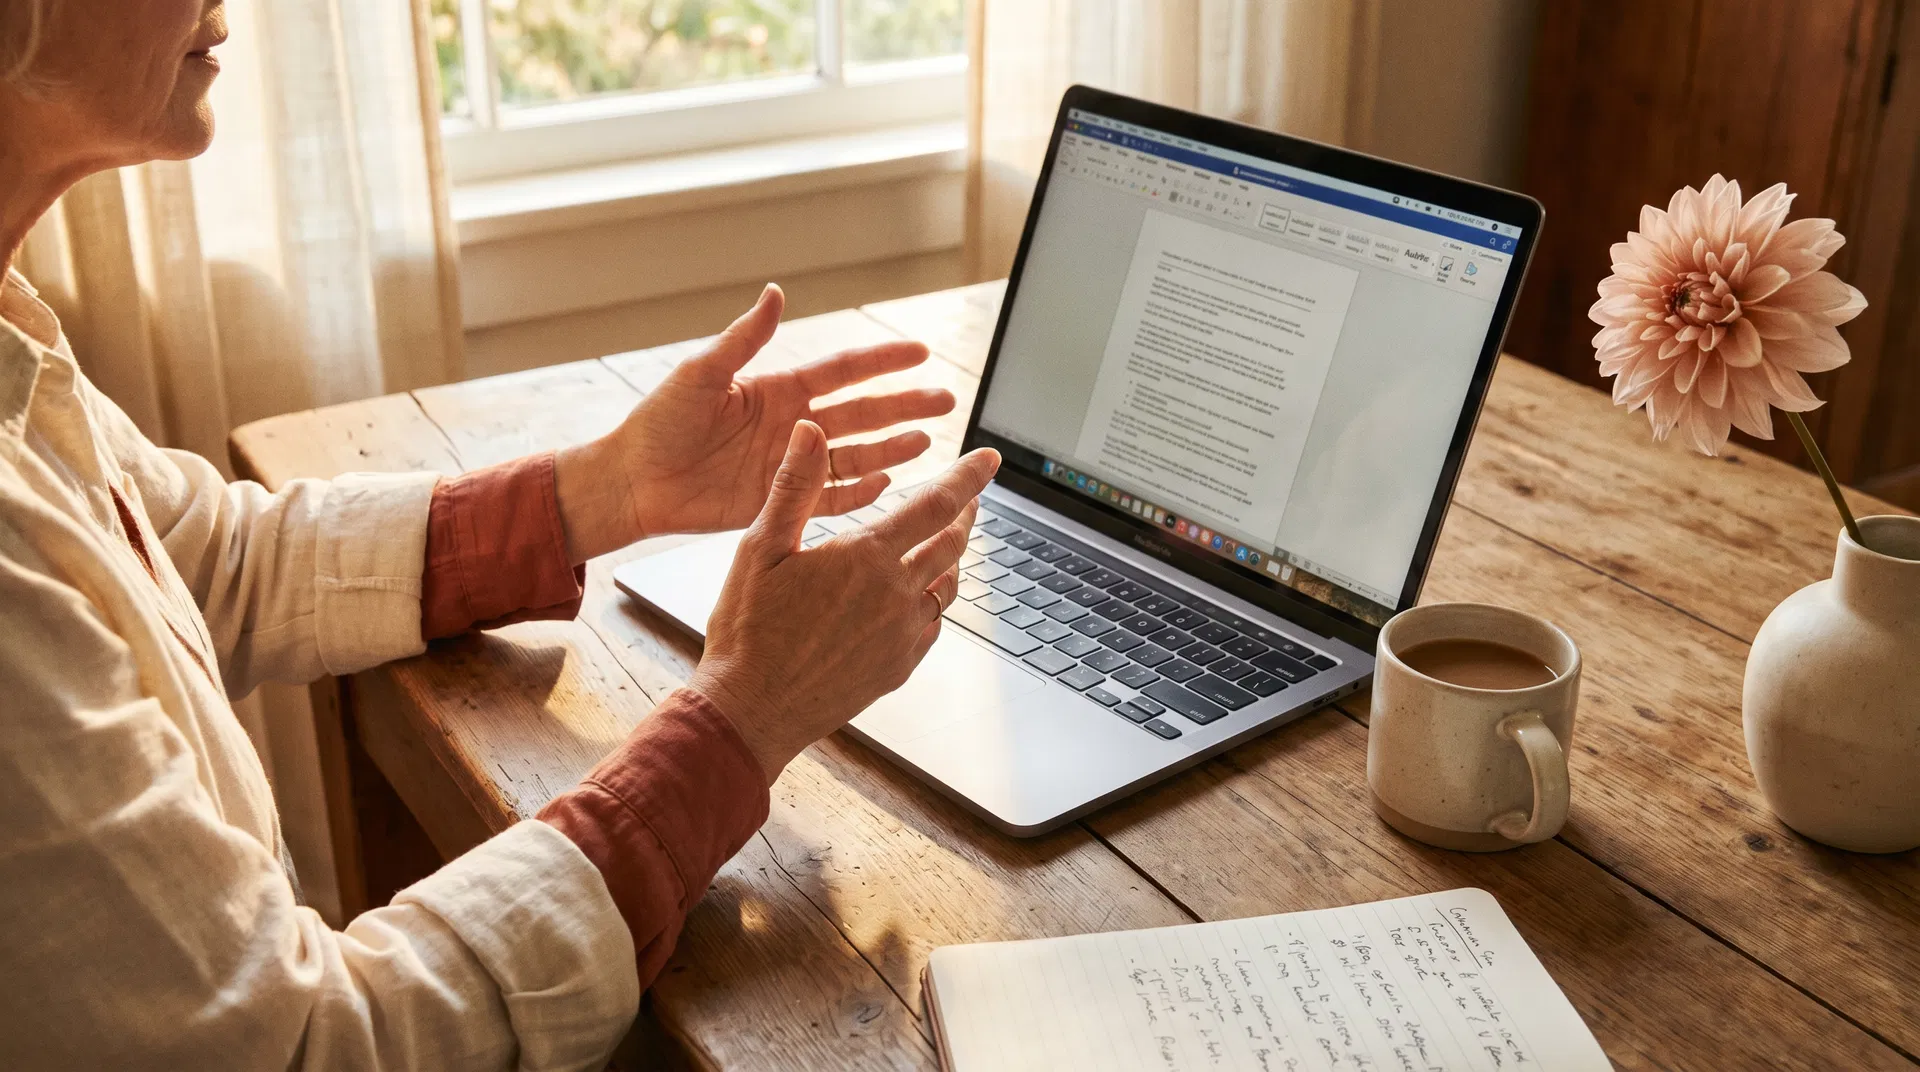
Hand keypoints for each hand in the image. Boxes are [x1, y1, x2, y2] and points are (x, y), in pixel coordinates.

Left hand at [553, 284, 955, 561]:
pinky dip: (860, 493)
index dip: (883, 362)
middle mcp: (792, 426)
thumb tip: (776, 294)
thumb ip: (744, 340)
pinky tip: (888, 484)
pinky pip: (830, 498)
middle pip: (863, 413)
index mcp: (778, 391)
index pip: (843, 371)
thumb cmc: (658, 424)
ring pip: (856, 455)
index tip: (920, 353)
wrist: (633, 481)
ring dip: (893, 448)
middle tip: (946, 400)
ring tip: (928, 441)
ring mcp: (789, 465)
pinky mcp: (780, 501)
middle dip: (905, 406)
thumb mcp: (701, 374)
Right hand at [689, 420, 1000, 783]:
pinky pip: (932, 625)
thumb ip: (793, 485)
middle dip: (966, 514)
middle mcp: (896, 595)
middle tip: (971, 497)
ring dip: (952, 558)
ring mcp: (902, 635)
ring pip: (947, 586)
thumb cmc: (748, 630)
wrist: (752, 709)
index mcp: (867, 558)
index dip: (968, 477)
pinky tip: (921, 597)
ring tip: (947, 542)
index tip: (990, 458)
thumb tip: (810, 430)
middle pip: (952, 544)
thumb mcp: (760, 546)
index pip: (935, 504)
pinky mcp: (898, 667)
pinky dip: (934, 602)